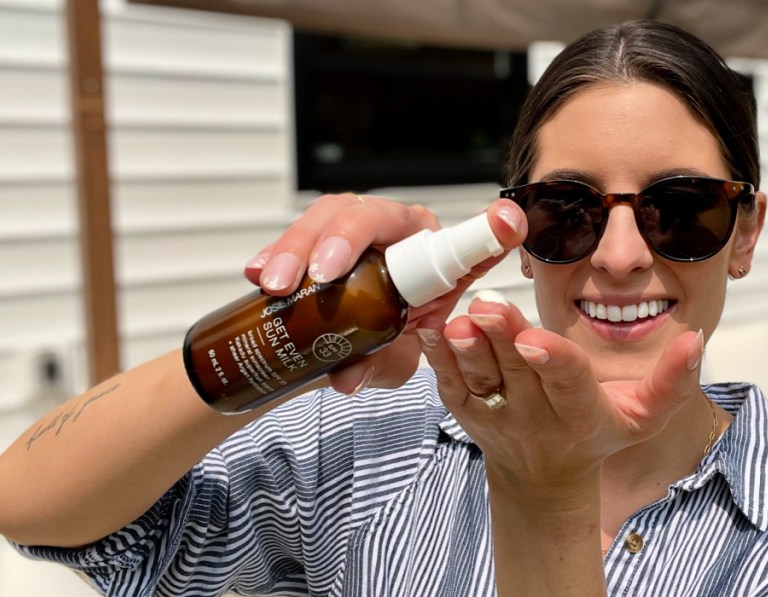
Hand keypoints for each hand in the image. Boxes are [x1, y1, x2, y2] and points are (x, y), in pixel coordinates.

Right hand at [243, 192, 526, 393]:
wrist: (342, 348)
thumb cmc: (383, 345)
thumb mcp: (395, 361)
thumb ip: (381, 366)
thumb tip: (348, 377)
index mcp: (434, 259)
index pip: (465, 242)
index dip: (492, 231)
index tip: (510, 223)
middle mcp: (395, 234)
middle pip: (374, 215)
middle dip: (344, 240)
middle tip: (322, 276)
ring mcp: (353, 230)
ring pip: (330, 216)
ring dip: (298, 246)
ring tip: (277, 285)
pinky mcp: (316, 237)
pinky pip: (297, 234)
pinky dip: (274, 252)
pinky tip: (257, 272)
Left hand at [419, 298, 705, 494]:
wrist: (545, 479)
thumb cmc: (597, 435)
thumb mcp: (644, 416)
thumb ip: (672, 380)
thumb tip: (695, 337)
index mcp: (581, 414)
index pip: (568, 382)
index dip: (551, 359)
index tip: (533, 338)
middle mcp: (537, 419)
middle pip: (518, 372)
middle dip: (503, 338)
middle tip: (487, 305)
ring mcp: (499, 419)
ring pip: (481, 380)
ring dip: (467, 350)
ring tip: (458, 322)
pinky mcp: (470, 416)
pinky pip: (451, 388)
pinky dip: (439, 361)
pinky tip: (432, 331)